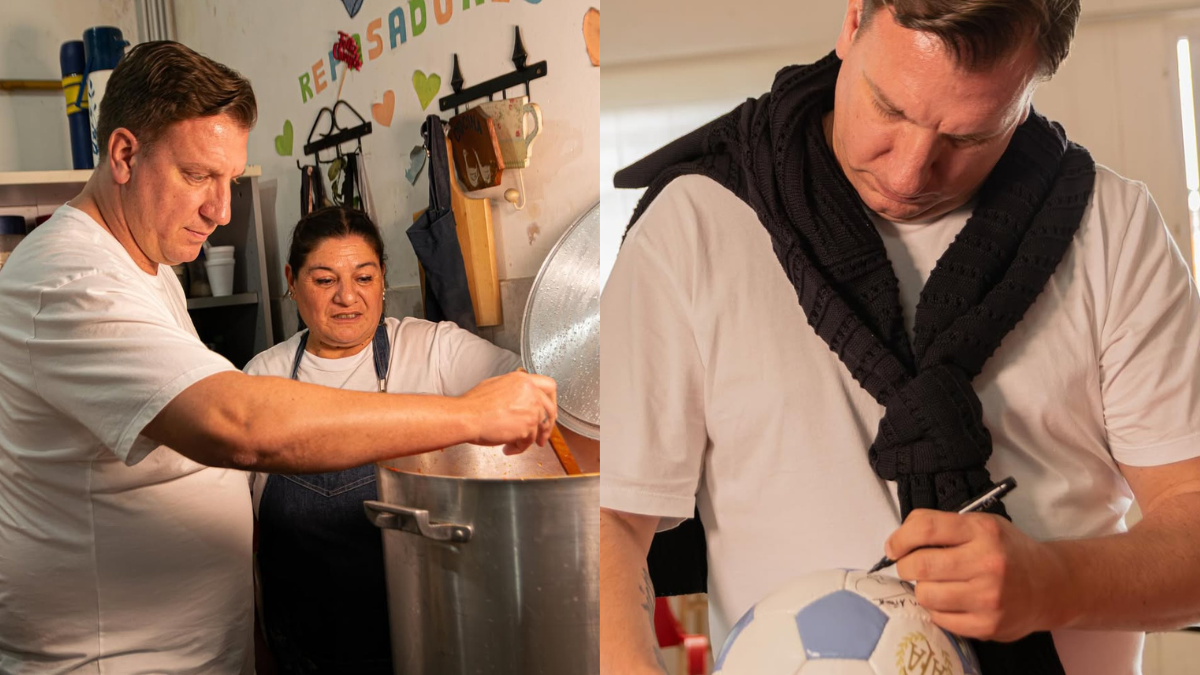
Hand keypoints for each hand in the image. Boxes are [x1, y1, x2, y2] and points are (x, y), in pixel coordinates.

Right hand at [458, 369, 556, 451]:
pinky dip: (519, 447)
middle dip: (547, 426)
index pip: (549, 386)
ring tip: (514, 445)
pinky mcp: (528, 426)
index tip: (548, 411)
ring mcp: (531, 409)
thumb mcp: (495, 386)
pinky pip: (529, 441)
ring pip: (539, 428)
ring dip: (528, 440)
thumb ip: (513, 390)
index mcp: (522, 380)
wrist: (466, 417)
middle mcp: (530, 392)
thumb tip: (518, 398)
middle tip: (541, 436)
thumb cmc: (474, 404)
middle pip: (550, 410)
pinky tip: (507, 448)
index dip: (552, 401)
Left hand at [886, 509, 1068, 641]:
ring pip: (925, 595)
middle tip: (911, 567)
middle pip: (919, 565)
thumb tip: (899, 543)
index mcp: (983, 531)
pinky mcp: (988, 626)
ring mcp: (988, 597)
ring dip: (923, 589)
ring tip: (937, 584)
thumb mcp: (982, 526)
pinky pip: (939, 619)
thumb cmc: (1009, 552)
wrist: (1052, 586)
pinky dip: (938, 610)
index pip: (926, 528)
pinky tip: (952, 602)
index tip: (893, 548)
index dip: (900, 538)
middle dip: (905, 566)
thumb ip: (944, 528)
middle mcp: (987, 563)